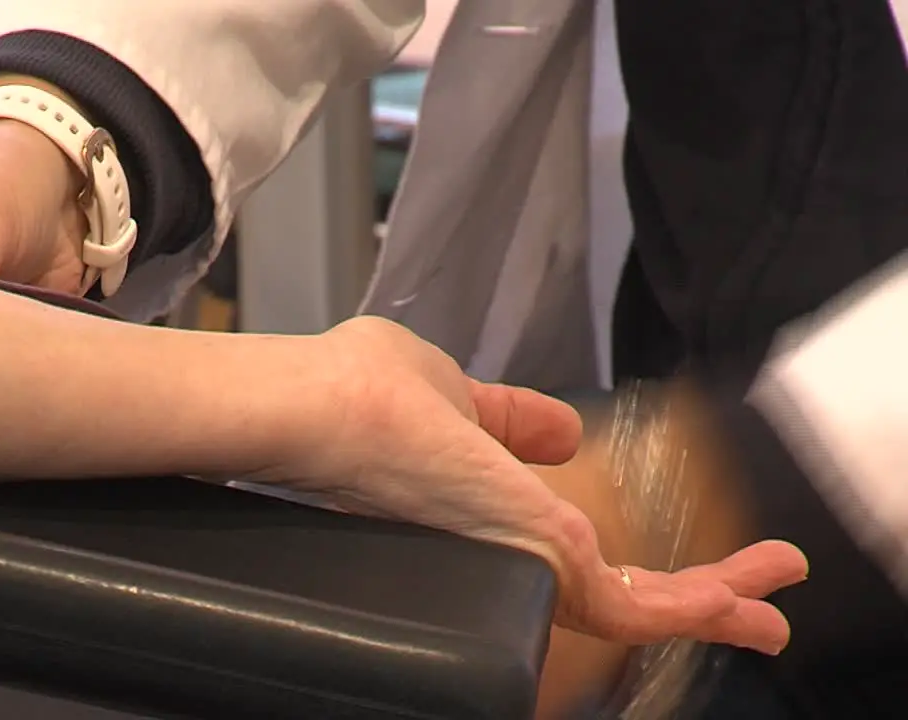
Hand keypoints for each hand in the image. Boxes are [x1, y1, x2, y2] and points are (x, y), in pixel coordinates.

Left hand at [267, 316, 806, 653]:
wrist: (317, 414)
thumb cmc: (361, 395)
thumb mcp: (459, 396)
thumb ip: (510, 421)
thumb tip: (563, 430)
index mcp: (483, 506)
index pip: (563, 535)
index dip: (616, 537)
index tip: (664, 543)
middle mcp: (499, 547)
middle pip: (608, 585)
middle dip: (692, 594)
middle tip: (761, 601)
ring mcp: (517, 564)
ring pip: (628, 603)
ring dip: (712, 604)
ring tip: (772, 611)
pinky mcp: (535, 562)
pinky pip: (624, 602)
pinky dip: (692, 605)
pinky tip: (745, 605)